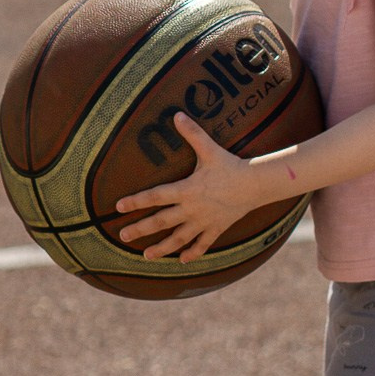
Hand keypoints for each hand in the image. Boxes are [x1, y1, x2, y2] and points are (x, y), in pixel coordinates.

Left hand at [115, 112, 259, 260]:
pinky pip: (202, 244)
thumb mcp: (210, 149)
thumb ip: (192, 133)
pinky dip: (193, 253)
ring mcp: (203, 221)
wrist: (255, 185)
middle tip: (122, 236)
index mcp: (186, 189)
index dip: (136, 201)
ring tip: (146, 256)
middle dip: (141, 229)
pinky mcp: (216, 229)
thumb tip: (177, 114)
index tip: (118, 207)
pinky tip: (182, 261)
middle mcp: (192, 209)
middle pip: (161, 221)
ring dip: (162, 248)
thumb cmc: (230, 166)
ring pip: (179, 239)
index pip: (155, 196)